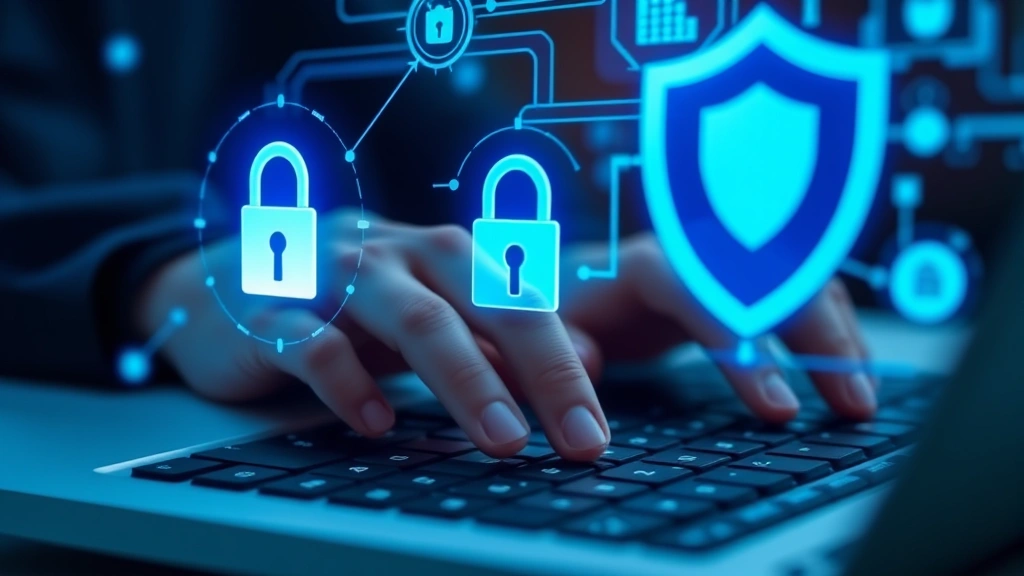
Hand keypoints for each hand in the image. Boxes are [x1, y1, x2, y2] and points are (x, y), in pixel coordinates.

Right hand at [138, 209, 609, 460]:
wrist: (219, 282)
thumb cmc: (341, 302)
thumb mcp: (428, 312)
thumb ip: (498, 337)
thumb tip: (587, 361)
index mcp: (438, 253)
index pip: (519, 305)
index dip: (564, 367)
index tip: (594, 433)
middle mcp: (393, 254)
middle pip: (480, 302)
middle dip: (538, 372)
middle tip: (575, 440)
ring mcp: (331, 278)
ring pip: (412, 317)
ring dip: (465, 378)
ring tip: (503, 439)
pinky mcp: (269, 312)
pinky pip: (315, 343)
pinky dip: (351, 383)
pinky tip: (378, 425)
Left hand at [560, 233, 876, 421]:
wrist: (559, 286)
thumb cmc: (547, 311)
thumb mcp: (535, 330)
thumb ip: (555, 343)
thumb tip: (588, 360)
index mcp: (640, 267)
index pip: (701, 292)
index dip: (742, 345)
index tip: (777, 405)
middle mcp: (689, 261)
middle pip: (767, 279)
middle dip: (814, 337)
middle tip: (850, 402)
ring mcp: (718, 273)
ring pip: (792, 285)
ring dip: (834, 336)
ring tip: (861, 398)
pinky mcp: (735, 292)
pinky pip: (795, 301)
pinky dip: (827, 336)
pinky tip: (850, 376)